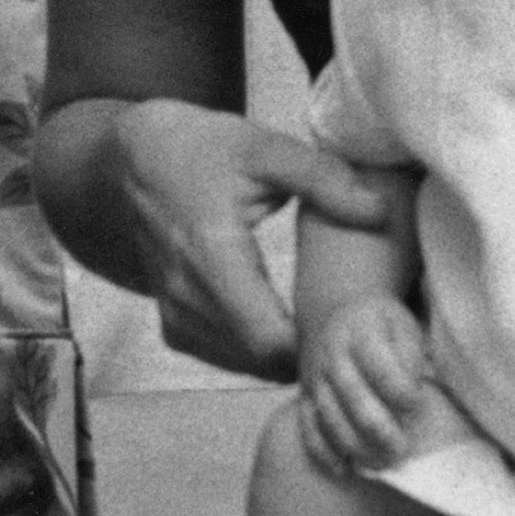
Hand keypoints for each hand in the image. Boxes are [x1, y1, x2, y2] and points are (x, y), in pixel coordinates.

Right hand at [87, 98, 398, 380]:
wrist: (134, 162)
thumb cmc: (202, 150)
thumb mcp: (264, 149)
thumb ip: (324, 180)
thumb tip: (380, 212)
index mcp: (211, 254)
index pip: (268, 339)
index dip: (316, 343)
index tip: (354, 322)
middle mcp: (185, 295)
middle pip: (262, 361)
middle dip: (311, 352)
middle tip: (354, 325)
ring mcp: (175, 315)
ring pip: (245, 366)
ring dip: (287, 356)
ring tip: (327, 323)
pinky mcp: (173, 326)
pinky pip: (226, 358)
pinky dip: (259, 353)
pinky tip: (289, 323)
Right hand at [298, 295, 436, 477]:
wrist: (332, 309)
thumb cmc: (378, 323)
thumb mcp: (402, 324)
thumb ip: (410, 355)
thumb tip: (413, 393)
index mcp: (362, 332)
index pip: (380, 366)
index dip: (401, 391)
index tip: (418, 405)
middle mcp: (333, 355)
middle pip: (353, 397)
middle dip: (379, 428)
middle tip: (401, 449)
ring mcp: (315, 377)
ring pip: (329, 417)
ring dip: (354, 445)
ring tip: (380, 463)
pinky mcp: (304, 396)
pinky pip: (307, 426)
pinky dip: (322, 451)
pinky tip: (344, 468)